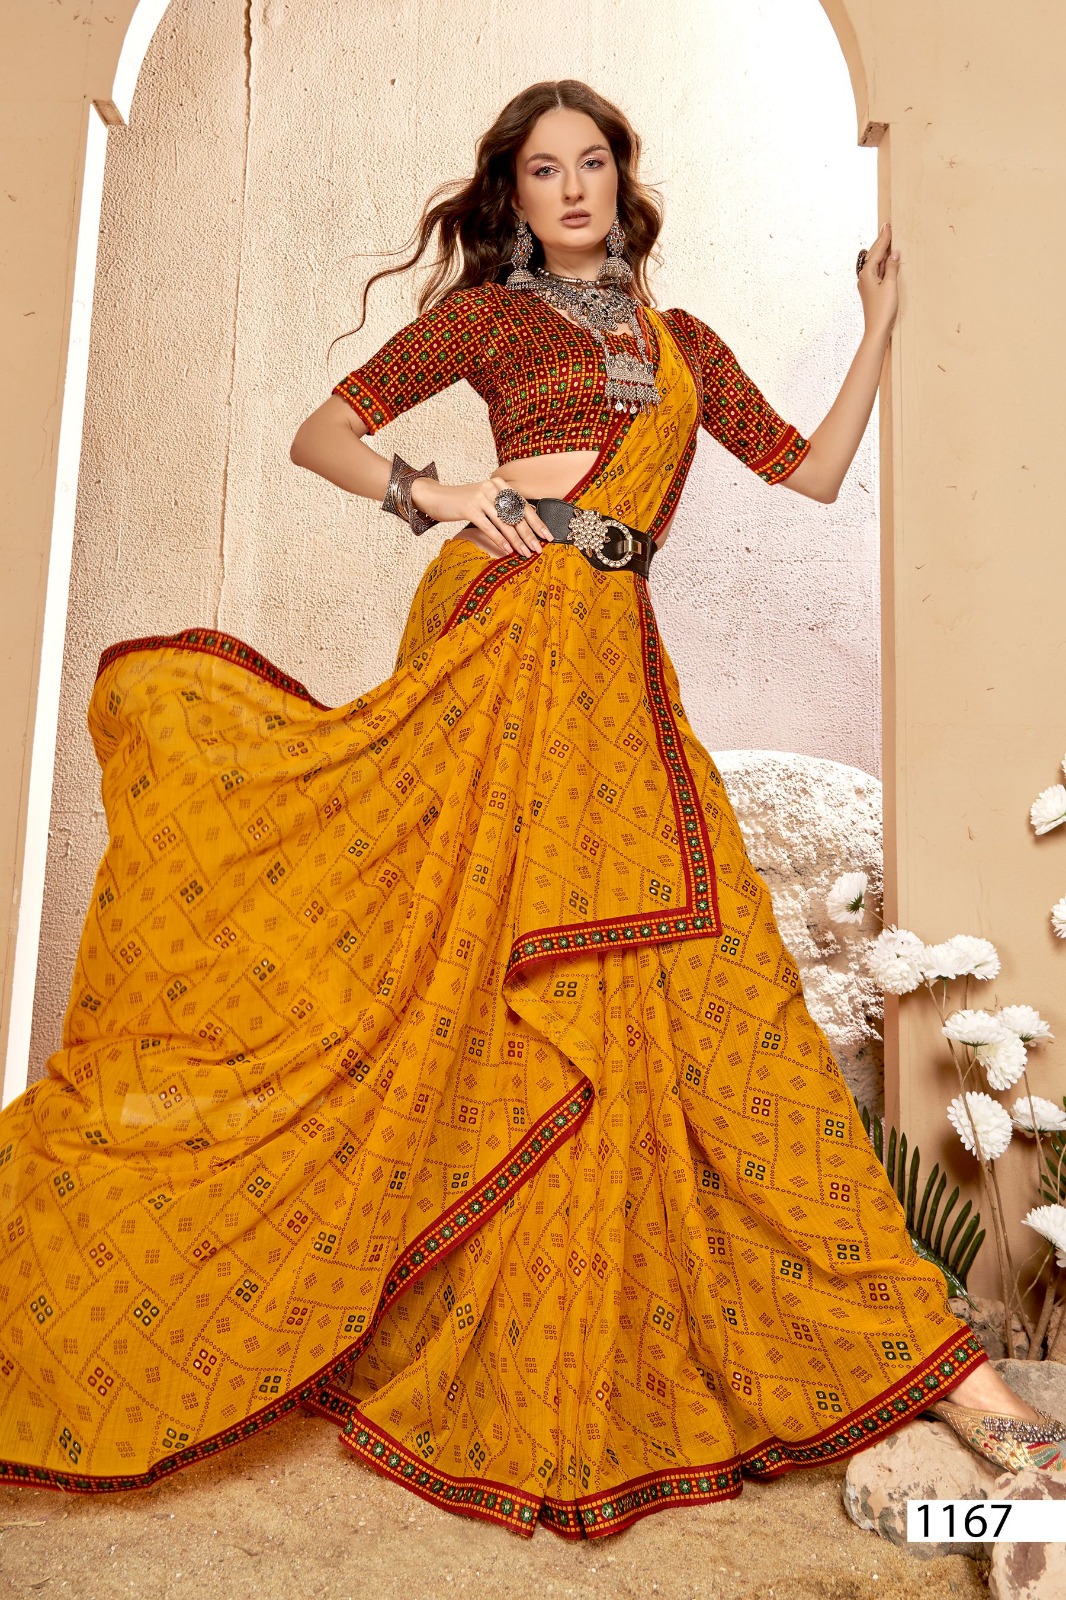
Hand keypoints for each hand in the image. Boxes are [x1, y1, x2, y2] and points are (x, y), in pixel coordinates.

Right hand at [411, 476, 553, 557]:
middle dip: (529, 534)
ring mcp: (481, 497)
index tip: (548, 536)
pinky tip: (508, 550)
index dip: (537, 522)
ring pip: (505, 522)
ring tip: (525, 553)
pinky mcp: (469, 508)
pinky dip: (500, 540)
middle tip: (539, 548)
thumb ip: (504, 507)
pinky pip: (489, 527)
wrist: (437, 497)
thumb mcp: (487, 500)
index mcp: (500, 485)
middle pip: (516, 514)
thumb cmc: (465, 503)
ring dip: (517, 540)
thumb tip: (527, 523)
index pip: (523, 505)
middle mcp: (492, 488)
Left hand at [857, 222, 899, 340]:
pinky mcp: (872, 291)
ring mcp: (867, 285)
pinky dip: (883, 264)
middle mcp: (864, 277)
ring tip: (887, 239)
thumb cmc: (883, 310)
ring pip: (876, 263)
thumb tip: (894, 254)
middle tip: (886, 227)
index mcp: (867, 273)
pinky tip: (888, 261)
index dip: (884, 238)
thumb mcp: (890, 285)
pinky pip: (878, 272)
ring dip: (882, 251)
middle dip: (881, 241)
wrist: (877, 330)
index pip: (877, 251)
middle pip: (874, 255)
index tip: (888, 225)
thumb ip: (892, 268)